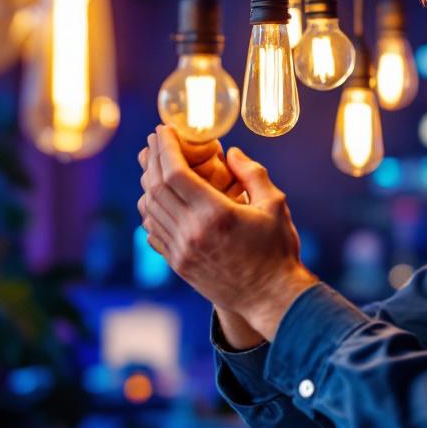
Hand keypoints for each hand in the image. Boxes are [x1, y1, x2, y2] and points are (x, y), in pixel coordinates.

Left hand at [137, 125, 317, 342]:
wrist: (270, 297)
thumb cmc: (277, 249)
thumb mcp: (275, 205)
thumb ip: (252, 174)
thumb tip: (230, 152)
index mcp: (215, 214)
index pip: (175, 173)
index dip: (166, 147)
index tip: (165, 130)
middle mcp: (192, 232)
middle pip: (156, 187)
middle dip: (154, 158)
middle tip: (157, 140)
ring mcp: (181, 251)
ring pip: (150, 208)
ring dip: (148, 182)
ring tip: (155, 164)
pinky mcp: (178, 264)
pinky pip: (153, 230)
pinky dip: (150, 209)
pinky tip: (157, 197)